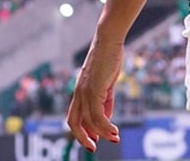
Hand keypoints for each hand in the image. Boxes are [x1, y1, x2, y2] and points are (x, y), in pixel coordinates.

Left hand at [65, 36, 124, 151]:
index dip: (81, 131)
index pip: (74, 117)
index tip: (94, 140)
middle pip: (74, 123)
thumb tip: (106, 117)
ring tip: (115, 138)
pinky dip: (105, 126)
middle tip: (94, 148)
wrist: (108, 40)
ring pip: (89, 121)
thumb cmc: (108, 58)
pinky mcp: (94, 89)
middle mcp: (79, 94)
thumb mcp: (106, 83)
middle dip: (83, 138)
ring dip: (102, 133)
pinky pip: (98, 114)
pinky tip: (114, 130)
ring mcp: (85, 92)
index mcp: (80, 92)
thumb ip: (105, 100)